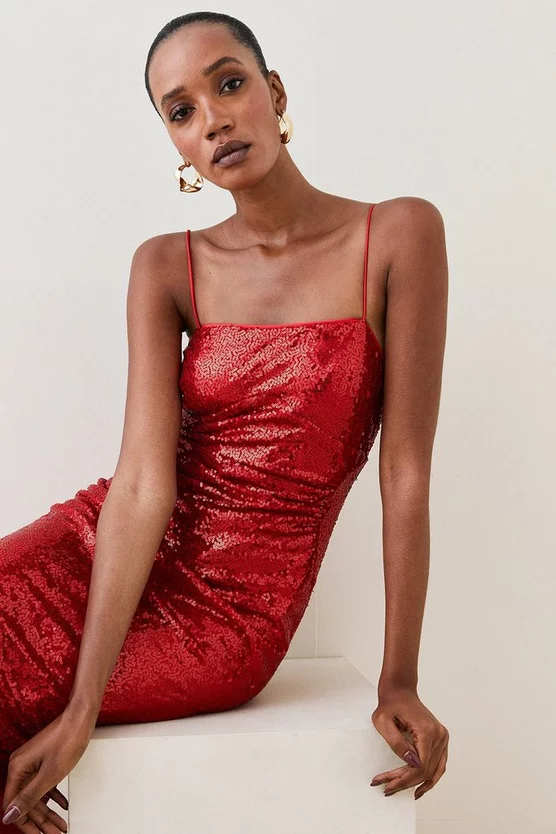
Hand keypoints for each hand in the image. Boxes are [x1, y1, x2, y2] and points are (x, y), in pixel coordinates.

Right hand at [2, 705, 95, 830]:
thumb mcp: (50, 774)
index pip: (13, 805)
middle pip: (27, 802)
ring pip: (37, 795)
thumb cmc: (68, 738)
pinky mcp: (44, 760)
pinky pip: (45, 784)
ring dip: (49, 811)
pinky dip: (54, 796)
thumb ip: (30, 797)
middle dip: (42, 821)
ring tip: (60, 825)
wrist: (82, 716)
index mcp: (18, 769)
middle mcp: (21, 766)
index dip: (25, 823)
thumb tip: (10, 815)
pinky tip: (63, 806)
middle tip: (55, 833)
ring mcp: (33, 763)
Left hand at [369, 687, 448, 800]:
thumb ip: (396, 743)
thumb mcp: (383, 722)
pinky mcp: (441, 739)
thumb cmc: (390, 705)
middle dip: (405, 782)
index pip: (420, 767)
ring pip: (433, 771)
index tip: (387, 786)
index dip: (404, 780)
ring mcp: (442, 737)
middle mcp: (439, 735)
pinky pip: (438, 764)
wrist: (400, 691)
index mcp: (427, 731)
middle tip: (387, 789)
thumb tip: (412, 763)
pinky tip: (418, 786)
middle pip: (426, 770)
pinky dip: (429, 777)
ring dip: (416, 783)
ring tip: (399, 789)